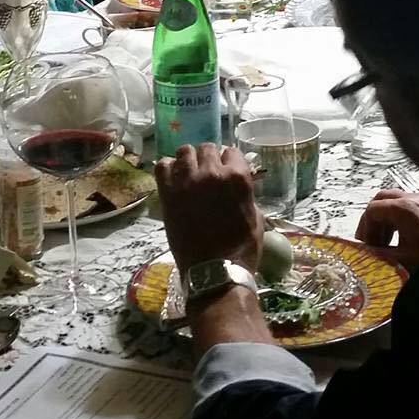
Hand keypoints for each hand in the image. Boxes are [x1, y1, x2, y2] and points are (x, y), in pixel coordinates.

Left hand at [155, 144, 262, 274]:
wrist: (213, 270)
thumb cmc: (241, 248)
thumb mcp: (256, 217)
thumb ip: (246, 194)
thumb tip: (238, 186)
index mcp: (237, 177)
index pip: (232, 152)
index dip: (229, 161)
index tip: (226, 170)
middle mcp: (211, 172)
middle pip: (207, 148)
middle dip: (209, 158)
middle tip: (207, 173)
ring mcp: (187, 180)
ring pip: (184, 151)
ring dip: (188, 160)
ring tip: (190, 174)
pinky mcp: (167, 191)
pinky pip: (162, 165)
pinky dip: (167, 168)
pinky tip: (173, 179)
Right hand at [355, 190, 418, 269]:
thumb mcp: (405, 258)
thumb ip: (380, 255)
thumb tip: (366, 255)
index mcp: (403, 208)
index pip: (372, 209)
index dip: (365, 228)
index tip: (366, 243)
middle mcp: (416, 198)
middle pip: (383, 199)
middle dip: (374, 219)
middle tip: (372, 237)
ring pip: (399, 200)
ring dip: (390, 218)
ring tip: (390, 240)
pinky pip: (416, 205)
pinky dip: (405, 217)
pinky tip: (408, 236)